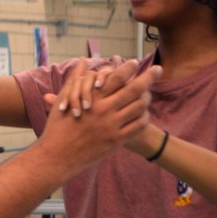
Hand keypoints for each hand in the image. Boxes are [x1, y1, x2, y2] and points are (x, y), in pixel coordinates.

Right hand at [37, 61, 159, 171]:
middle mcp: (105, 110)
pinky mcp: (117, 141)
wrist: (58, 156)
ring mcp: (112, 126)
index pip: (116, 76)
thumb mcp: (64, 99)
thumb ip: (76, 79)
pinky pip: (138, 126)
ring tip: (148, 94)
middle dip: (150, 77)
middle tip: (158, 69)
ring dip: (147, 98)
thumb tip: (83, 61)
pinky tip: (142, 114)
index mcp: (92, 98)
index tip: (135, 62)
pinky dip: (144, 117)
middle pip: (135, 89)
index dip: (128, 67)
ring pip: (140, 107)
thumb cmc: (58, 126)